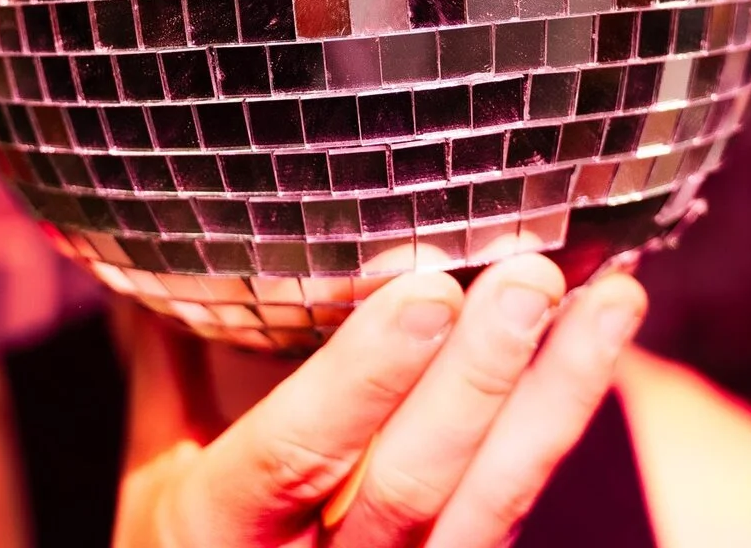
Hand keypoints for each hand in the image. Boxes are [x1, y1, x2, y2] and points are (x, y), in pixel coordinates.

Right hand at [112, 253, 646, 547]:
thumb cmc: (186, 543)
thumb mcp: (154, 464)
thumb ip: (162, 352)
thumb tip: (138, 233)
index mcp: (214, 534)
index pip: (289, 460)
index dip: (360, 381)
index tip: (425, 291)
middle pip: (411, 491)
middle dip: (479, 379)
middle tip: (533, 276)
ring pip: (491, 505)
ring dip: (559, 394)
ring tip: (612, 295)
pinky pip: (517, 504)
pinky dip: (565, 416)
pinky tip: (601, 338)